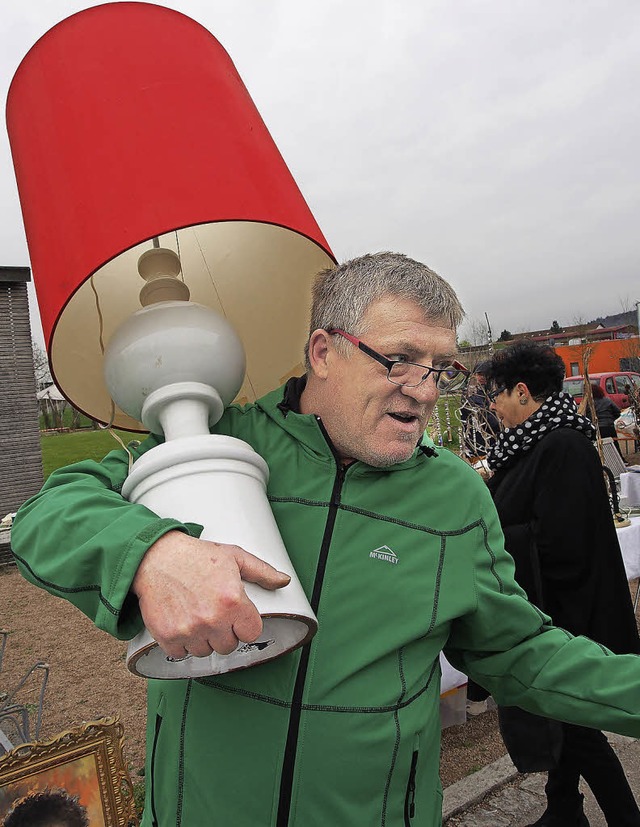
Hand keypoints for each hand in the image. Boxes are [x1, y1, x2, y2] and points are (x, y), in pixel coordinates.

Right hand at [131, 531, 290, 657]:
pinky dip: (181, 643)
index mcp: (232, 601)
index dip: (245, 624)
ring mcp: (190, 630)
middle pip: (229, 646)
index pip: (251, 633)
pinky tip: (182, 623)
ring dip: (203, 639)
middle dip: (224, 632)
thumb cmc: (195, 556)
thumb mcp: (234, 557)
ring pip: (205, 652)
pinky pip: (181, 654)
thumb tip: (283, 581)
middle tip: (214, 614)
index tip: (237, 617)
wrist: (156, 557)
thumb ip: (262, 572)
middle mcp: (212, 619)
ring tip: (197, 616)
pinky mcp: (168, 637)